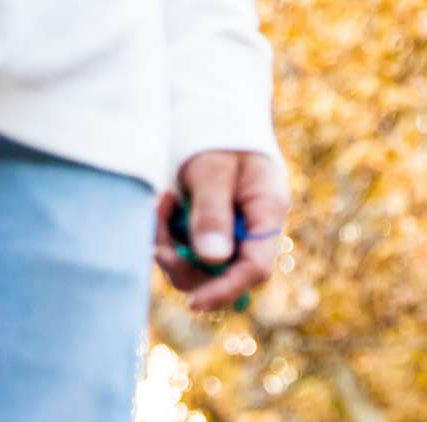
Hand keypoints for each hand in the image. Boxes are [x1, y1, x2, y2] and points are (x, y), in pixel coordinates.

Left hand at [156, 150, 289, 311]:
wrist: (215, 114)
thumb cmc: (219, 135)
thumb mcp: (213, 169)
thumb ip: (213, 212)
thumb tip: (212, 260)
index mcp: (267, 214)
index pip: (255, 268)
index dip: (226, 289)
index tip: (194, 303)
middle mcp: (252, 231)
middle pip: (224, 276)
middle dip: (187, 267)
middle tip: (160, 244)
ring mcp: (230, 234)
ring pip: (199, 267)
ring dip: (172, 246)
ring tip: (164, 203)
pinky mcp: (209, 232)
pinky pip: (186, 251)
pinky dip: (168, 234)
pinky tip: (166, 203)